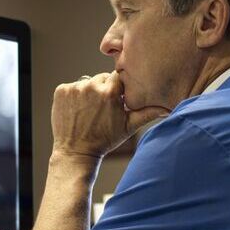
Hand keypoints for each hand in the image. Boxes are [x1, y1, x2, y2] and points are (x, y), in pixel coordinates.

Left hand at [51, 71, 168, 157]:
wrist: (76, 152)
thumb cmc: (105, 140)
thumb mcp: (129, 126)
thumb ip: (148, 113)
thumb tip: (168, 108)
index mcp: (110, 92)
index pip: (118, 77)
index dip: (118, 89)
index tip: (115, 100)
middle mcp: (91, 86)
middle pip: (102, 78)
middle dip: (104, 90)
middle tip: (102, 109)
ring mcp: (74, 88)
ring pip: (87, 82)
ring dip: (88, 92)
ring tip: (89, 111)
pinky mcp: (61, 91)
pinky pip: (71, 87)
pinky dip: (73, 96)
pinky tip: (77, 110)